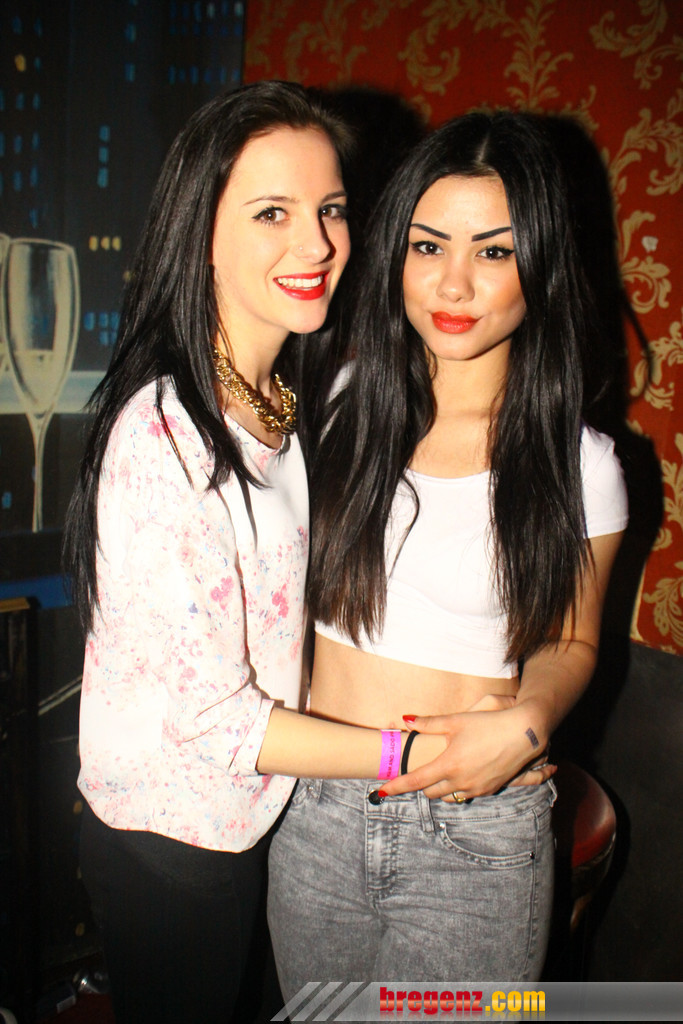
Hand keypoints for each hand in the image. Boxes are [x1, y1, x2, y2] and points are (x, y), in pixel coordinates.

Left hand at [381, 693, 555, 800]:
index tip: (380, 792)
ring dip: (441, 787)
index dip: (396, 786)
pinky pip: (466, 794)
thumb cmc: (488, 724)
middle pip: (430, 792)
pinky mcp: (489, 790)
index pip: (415, 780)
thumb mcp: (456, 720)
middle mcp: (461, 781)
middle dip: (422, 783)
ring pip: (449, 796)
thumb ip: (428, 723)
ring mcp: (476, 788)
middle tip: (419, 770)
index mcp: (449, 764)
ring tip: (442, 770)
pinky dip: (459, 786)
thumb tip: (405, 719)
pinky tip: (463, 771)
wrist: (524, 734)